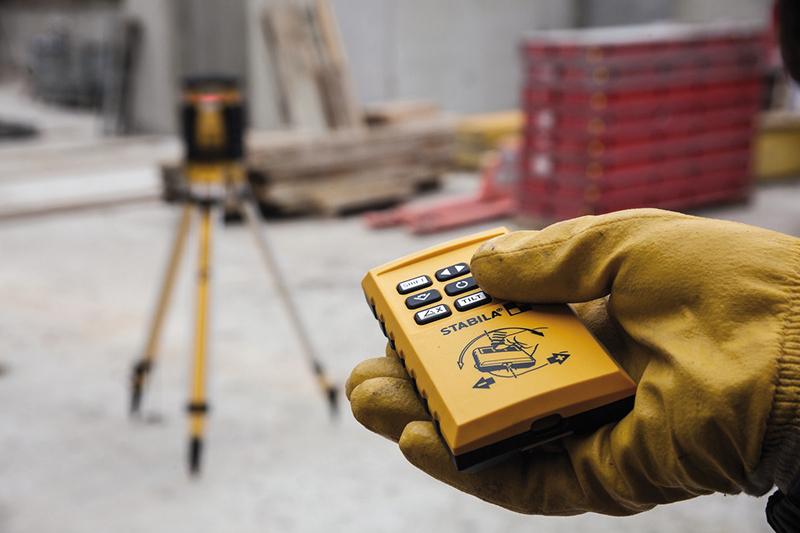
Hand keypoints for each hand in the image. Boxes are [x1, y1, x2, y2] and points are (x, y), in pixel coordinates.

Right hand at [347, 209, 799, 515]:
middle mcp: (583, 375)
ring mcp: (589, 429)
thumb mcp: (623, 243)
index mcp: (590, 318)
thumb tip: (478, 263)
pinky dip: (465, 464)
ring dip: (425, 421)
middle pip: (486, 383)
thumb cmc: (725, 284)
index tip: (405, 308)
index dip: (450, 318)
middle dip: (422, 379)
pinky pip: (521, 479)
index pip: (501, 324)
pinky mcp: (601, 477)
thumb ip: (549, 256)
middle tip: (370, 369)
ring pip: (492, 434)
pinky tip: (419, 438)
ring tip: (370, 402)